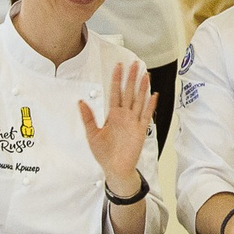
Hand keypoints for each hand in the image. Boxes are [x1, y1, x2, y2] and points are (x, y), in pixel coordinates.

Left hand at [81, 62, 156, 188]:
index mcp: (113, 115)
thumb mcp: (92, 134)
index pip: (115, 92)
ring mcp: (133, 122)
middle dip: (131, 78)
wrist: (115, 169)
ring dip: (142, 88)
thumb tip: (80, 102)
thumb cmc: (104, 153)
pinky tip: (153, 95)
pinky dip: (150, 105)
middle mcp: (124, 116)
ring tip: (145, 75)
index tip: (118, 67)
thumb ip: (88, 117)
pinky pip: (146, 115)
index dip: (117, 79)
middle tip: (134, 64)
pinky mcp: (141, 130)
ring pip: (139, 100)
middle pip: (129, 92)